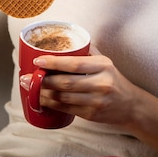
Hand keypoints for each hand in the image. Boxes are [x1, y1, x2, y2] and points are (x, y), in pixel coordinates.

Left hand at [24, 47, 139, 126]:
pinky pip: (66, 109)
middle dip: (43, 80)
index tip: (38, 60)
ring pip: (64, 98)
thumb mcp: (105, 62)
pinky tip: (41, 99)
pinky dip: (51, 104)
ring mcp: (96, 101)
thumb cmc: (114, 80)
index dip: (54, 62)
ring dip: (43, 93)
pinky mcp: (91, 115)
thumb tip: (65, 41)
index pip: (75, 64)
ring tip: (30, 88)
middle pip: (66, 83)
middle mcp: (101, 83)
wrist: (131, 105)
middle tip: (26, 77)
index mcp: (103, 66)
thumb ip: (87, 52)